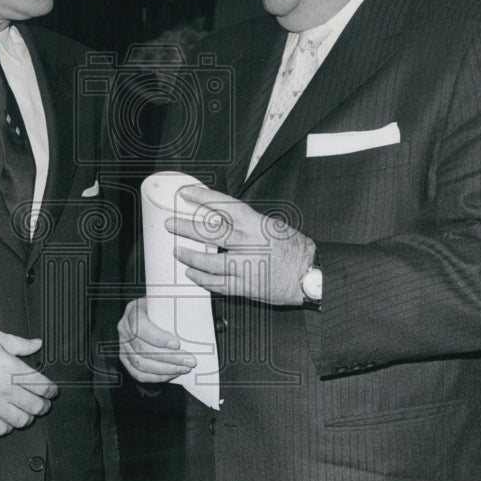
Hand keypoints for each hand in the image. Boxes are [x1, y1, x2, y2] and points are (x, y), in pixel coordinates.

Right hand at [0, 328, 56, 435]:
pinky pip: (0, 428)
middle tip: (44, 402)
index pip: (41, 385)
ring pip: (21, 420)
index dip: (51, 390)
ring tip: (28, 411)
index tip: (52, 390)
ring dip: (28, 417)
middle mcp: (4, 388)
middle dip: (44, 405)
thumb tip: (37, 344)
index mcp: (11, 368)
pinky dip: (8, 426)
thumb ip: (20, 343)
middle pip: (35, 406)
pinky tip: (8, 418)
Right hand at [118, 297, 196, 382]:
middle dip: (169, 357)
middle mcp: (124, 329)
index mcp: (133, 311)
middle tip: (190, 360)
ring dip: (166, 369)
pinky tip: (171, 374)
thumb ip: (173, 309)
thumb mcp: (163, 302)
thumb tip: (195, 319)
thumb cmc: (160, 308)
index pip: (140, 327)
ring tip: (184, 368)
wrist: (149, 313)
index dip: (157, 338)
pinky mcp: (125, 359)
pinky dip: (156, 377)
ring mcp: (123, 345)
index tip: (177, 344)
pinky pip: (138, 374)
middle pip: (143, 349)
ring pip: (141, 364)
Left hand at [168, 186, 315, 305]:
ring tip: (178, 252)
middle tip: (170, 224)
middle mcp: (247, 243)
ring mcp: (244, 265)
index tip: (185, 194)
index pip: (222, 205)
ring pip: (208, 261)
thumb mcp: (271, 226)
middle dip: (185, 227)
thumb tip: (223, 219)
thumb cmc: (294, 249)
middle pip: (208, 232)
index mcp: (254, 223)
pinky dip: (202, 278)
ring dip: (190, 256)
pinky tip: (192, 274)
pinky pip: (216, 283)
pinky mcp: (244, 286)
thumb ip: (247, 224)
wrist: (310, 275)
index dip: (201, 197)